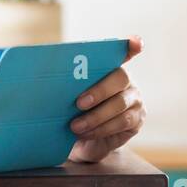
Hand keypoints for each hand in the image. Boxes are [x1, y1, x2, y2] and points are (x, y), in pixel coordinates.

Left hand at [67, 35, 144, 162]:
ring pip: (120, 103)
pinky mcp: (137, 119)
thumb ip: (68, 86)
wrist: (83, 143)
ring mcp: (135, 99)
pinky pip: (122, 122)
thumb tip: (50, 79)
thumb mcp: (67, 98)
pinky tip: (87, 133)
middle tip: (78, 104)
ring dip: (96, 116)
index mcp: (109, 67)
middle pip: (119, 77)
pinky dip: (102, 129)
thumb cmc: (73, 113)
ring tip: (75, 126)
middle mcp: (126, 80)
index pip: (125, 51)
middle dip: (99, 90)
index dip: (131, 45)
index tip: (135, 42)